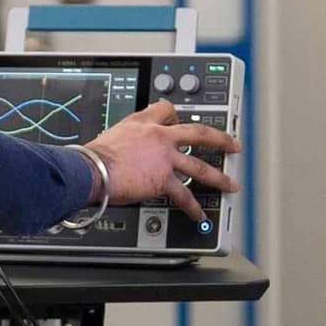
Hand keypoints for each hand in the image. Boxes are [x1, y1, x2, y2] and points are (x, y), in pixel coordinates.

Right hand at [83, 99, 238, 221]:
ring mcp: (165, 159)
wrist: (92, 169)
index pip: (166, 110)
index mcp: (144, 123)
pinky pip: (184, 196)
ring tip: (230, 184)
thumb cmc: (95, 156)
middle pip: (198, 133)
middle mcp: (160, 137)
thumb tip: (122, 147)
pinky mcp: (163, 180)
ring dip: (218, 177)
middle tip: (233, 143)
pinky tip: (200, 215)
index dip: (174, 113)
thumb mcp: (111, 134)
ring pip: (199, 167)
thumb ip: (125, 137)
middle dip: (220, 139)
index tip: (180, 118)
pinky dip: (193, 208)